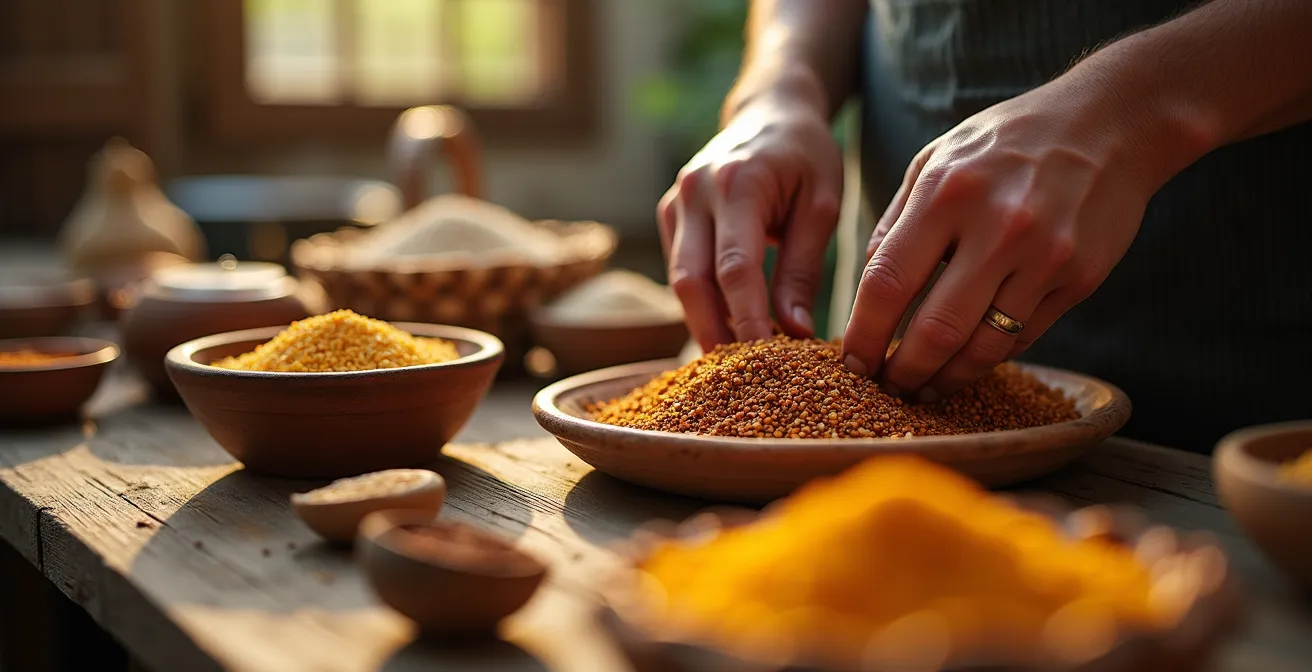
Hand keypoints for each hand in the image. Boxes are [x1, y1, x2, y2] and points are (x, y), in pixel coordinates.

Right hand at [658, 99, 842, 348]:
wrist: (770, 111)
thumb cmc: (806, 156)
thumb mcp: (821, 206)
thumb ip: (804, 269)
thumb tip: (795, 332)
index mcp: (738, 184)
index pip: (736, 269)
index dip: (748, 320)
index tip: (769, 360)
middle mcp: (695, 192)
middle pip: (693, 282)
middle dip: (716, 333)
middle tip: (744, 379)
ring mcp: (674, 202)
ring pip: (679, 282)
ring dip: (705, 324)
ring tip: (737, 363)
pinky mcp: (669, 215)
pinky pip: (679, 270)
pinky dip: (700, 303)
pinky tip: (726, 329)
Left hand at [841, 79, 1156, 399]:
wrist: (1110, 124)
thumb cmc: (1006, 143)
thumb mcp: (936, 159)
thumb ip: (896, 222)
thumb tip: (867, 290)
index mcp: (947, 192)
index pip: (887, 283)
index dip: (864, 333)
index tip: (852, 362)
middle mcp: (997, 227)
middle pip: (935, 330)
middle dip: (902, 372)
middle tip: (886, 388)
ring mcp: (1045, 257)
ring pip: (983, 347)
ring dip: (945, 379)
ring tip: (923, 387)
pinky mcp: (1080, 279)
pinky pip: (1023, 337)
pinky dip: (988, 356)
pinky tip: (968, 360)